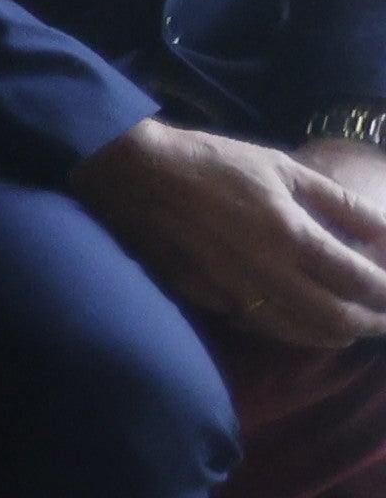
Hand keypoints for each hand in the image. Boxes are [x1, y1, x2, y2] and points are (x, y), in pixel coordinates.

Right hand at [79, 118, 385, 344]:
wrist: (136, 173)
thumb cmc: (214, 162)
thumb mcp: (283, 168)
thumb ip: (339, 202)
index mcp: (291, 234)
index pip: (359, 280)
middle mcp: (267, 272)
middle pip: (335, 318)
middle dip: (370, 323)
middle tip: (384, 320)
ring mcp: (235, 291)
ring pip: (299, 332)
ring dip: (334, 335)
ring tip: (350, 329)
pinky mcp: (206, 299)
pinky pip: (259, 326)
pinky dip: (290, 330)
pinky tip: (297, 321)